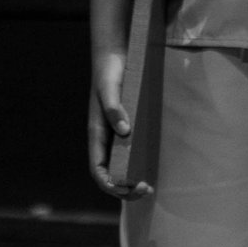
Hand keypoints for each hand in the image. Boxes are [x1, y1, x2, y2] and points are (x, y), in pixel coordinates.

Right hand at [86, 48, 151, 200]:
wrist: (115, 57)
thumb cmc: (109, 73)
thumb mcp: (110, 88)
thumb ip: (114, 108)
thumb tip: (124, 131)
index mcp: (97, 133)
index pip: (98, 169)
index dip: (110, 183)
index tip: (128, 186)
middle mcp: (105, 139)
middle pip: (109, 174)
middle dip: (124, 188)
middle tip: (146, 189)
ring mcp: (116, 136)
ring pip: (119, 168)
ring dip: (130, 182)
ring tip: (148, 186)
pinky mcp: (127, 130)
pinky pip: (130, 155)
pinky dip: (138, 167)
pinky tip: (151, 169)